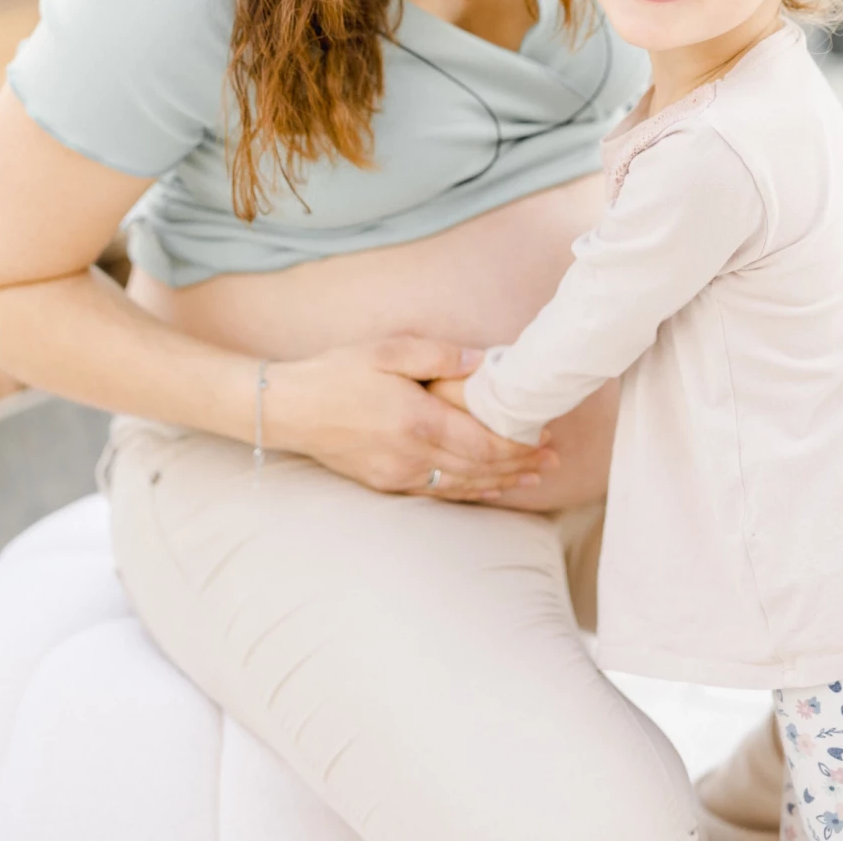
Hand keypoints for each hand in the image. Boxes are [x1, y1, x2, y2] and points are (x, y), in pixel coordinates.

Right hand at [265, 334, 557, 500]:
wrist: (289, 408)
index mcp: (418, 420)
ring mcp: (397, 474)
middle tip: (553, 461)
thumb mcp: (389, 349)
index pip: (482, 442)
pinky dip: (467, 491)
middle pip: (479, 468)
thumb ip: (439, 355)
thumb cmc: (339, 372)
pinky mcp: (384, 482)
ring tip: (532, 479)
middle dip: (519, 465)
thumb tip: (482, 360)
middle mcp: (412, 455)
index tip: (546, 438)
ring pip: (461, 485)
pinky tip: (485, 488)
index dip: (518, 445)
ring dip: (500, 483)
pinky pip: (436, 492)